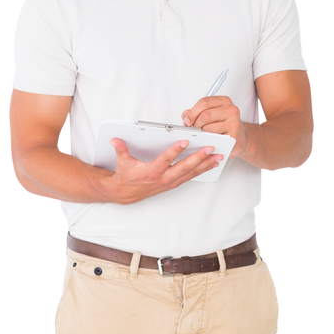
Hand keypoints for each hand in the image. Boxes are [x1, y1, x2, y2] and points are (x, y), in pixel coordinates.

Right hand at [107, 136, 222, 204]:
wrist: (126, 193)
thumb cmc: (127, 176)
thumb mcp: (122, 162)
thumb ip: (121, 149)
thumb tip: (115, 140)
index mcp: (152, 171)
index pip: (166, 159)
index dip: (176, 150)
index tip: (185, 141)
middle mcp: (164, 178)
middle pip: (184, 167)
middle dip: (199, 158)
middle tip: (210, 149)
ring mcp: (170, 182)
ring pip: (191, 173)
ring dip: (205, 165)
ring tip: (218, 157)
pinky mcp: (174, 183)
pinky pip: (190, 176)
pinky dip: (202, 170)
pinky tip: (211, 164)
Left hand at [182, 96, 248, 159]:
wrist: (241, 139)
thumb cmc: (224, 126)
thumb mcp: (211, 115)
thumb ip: (196, 113)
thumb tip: (186, 117)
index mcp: (224, 101)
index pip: (204, 102)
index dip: (192, 113)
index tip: (187, 121)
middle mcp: (231, 110)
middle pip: (205, 115)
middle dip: (195, 124)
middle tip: (194, 130)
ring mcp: (234, 122)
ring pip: (208, 128)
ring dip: (201, 134)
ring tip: (202, 135)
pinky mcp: (234, 136)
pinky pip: (214, 138)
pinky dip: (208, 140)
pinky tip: (209, 140)